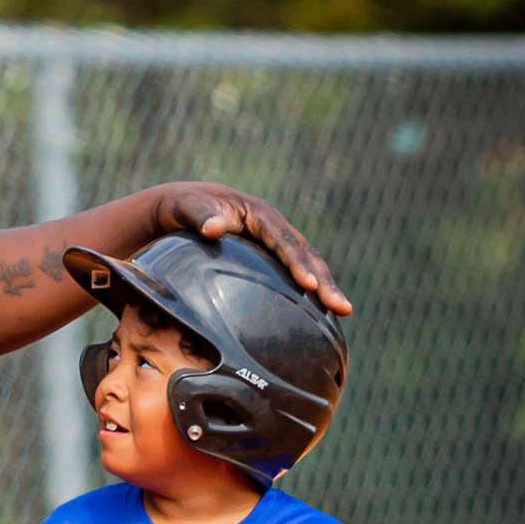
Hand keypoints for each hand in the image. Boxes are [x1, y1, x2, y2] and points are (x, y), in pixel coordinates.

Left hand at [153, 185, 350, 315]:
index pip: (283, 240)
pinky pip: (293, 275)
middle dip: (324, 280)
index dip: (297, 262)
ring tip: (344, 312)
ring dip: (325, 287)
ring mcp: (273, 243)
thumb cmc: (183, 207)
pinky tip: (319, 317)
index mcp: (258, 214)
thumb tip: (214, 228)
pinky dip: (307, 293)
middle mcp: (273, 227)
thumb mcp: (186, 206)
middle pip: (305, 253)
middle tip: (340, 307)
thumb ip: (199, 215)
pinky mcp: (269, 258)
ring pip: (307, 264)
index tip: (309, 285)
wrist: (181, 208)